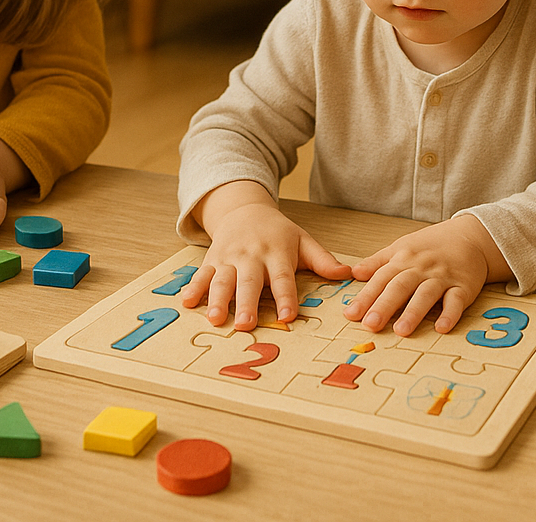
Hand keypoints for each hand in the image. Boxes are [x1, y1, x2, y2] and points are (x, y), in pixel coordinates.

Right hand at [183, 181, 351, 330]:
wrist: (244, 210)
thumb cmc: (278, 232)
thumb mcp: (302, 240)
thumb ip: (323, 259)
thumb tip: (348, 274)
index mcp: (276, 253)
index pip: (282, 278)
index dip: (285, 297)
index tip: (288, 317)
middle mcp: (251, 256)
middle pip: (249, 282)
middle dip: (246, 304)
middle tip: (245, 325)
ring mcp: (228, 258)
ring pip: (222, 280)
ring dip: (217, 300)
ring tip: (215, 319)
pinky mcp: (211, 260)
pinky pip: (200, 275)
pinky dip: (193, 288)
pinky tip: (187, 303)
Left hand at [342, 216, 500, 335]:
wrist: (470, 235)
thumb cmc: (432, 245)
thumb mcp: (402, 247)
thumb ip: (378, 262)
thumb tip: (353, 274)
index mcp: (403, 258)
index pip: (381, 279)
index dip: (366, 296)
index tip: (351, 314)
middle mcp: (421, 268)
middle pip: (400, 286)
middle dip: (384, 305)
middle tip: (370, 325)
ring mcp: (443, 277)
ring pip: (426, 294)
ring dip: (414, 312)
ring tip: (401, 331)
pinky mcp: (464, 286)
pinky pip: (456, 300)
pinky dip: (450, 314)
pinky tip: (442, 328)